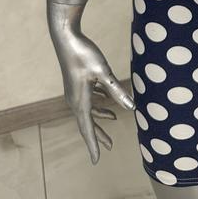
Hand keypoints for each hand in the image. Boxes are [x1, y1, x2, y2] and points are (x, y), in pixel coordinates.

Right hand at [47, 1, 134, 163]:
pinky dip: (98, 103)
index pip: (88, 128)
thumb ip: (116, 90)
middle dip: (99, 134)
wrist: (66, 38)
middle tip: (110, 146)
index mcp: (80, 100)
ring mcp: (75, 91)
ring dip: (100, 117)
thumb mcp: (103, 72)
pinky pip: (88, 99)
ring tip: (113, 120)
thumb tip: (131, 107)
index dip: (94, 144)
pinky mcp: (77, 82)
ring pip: (88, 110)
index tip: (97, 160)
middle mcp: (75, 99)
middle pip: (88, 122)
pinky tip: (107, 101)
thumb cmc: (84, 53)